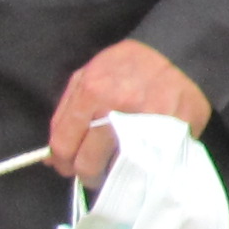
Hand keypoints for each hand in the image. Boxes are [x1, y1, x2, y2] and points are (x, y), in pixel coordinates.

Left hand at [47, 42, 212, 184]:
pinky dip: (138, 170)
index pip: (63, 144)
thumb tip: (51, 158)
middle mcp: (116, 108)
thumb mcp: (88, 75)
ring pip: (114, 169)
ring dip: (111, 174)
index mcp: (91, 92)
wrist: (177, 53)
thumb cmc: (127, 66)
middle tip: (94, 172)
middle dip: (86, 173)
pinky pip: (145, 165)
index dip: (62, 163)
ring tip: (116, 169)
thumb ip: (66, 114)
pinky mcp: (171, 133)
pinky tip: (138, 163)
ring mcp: (144, 123)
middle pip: (87, 162)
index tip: (69, 168)